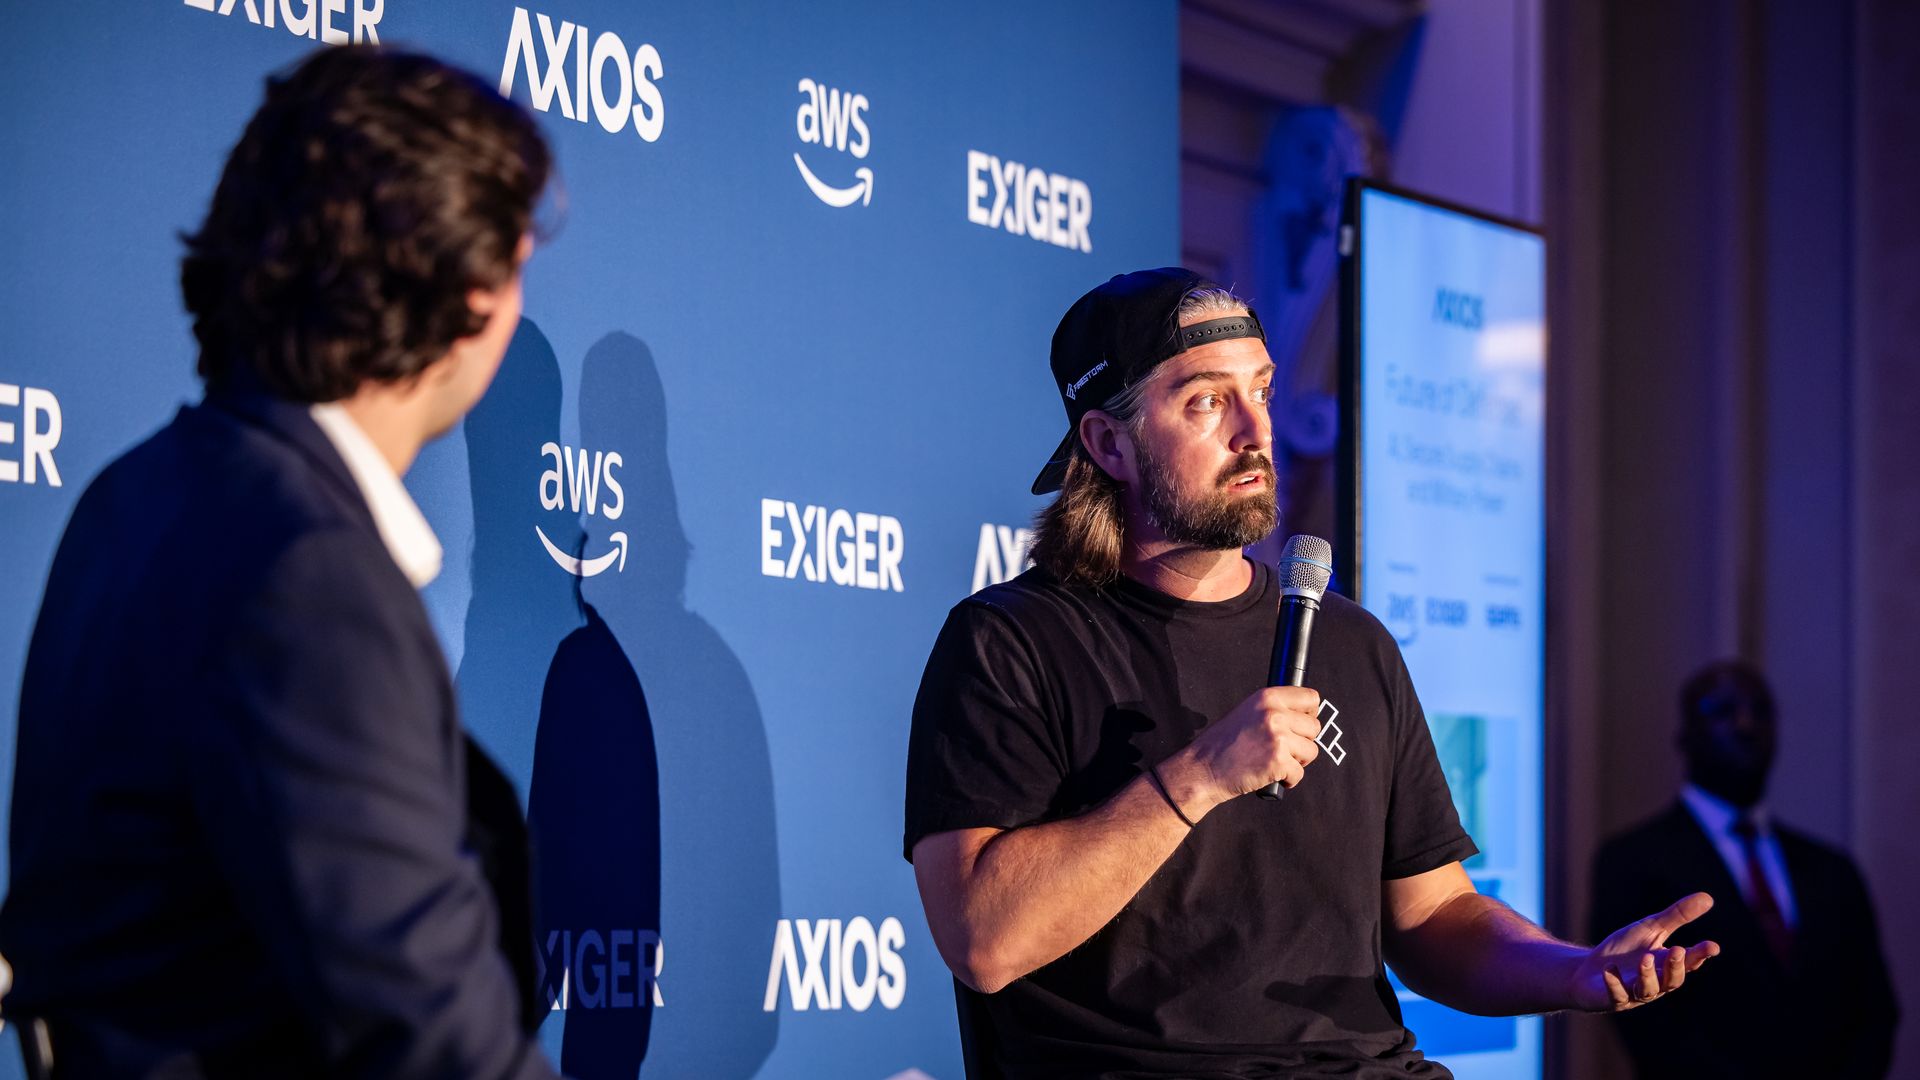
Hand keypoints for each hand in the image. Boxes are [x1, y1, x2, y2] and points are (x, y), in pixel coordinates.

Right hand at [1165, 686, 1321, 809]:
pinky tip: (1271, 776)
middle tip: (1283, 749)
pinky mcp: (1278, 761)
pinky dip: (1289, 780)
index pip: (1311, 698)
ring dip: (1297, 761)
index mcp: (1267, 697)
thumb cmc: (1221, 744)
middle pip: (1314, 727)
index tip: (1301, 725)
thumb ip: (1274, 710)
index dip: (1309, 715)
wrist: (1203, 769)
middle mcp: (1275, 714)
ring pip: (1311, 751)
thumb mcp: (1247, 713)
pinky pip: (1299, 773)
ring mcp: (1278, 737)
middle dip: (1302, 742)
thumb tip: (1303, 716)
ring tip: (1276, 763)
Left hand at [1572, 892, 1720, 1011]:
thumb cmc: (1625, 950)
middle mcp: (1655, 982)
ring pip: (1647, 990)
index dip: (1700, 955)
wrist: (1589, 970)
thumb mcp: (1650, 929)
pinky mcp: (1612, 998)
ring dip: (1647, 975)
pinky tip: (1610, 969)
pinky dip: (1614, 983)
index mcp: (1666, 965)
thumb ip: (1677, 916)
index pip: (1688, 962)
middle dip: (1675, 966)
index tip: (1712, 946)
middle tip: (1678, 950)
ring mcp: (1634, 993)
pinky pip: (1616, 995)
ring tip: (1645, 958)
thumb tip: (1708, 898)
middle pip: (1672, 980)